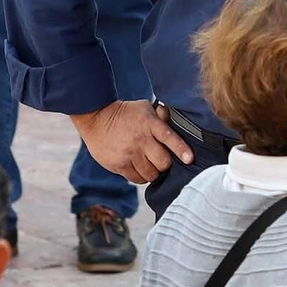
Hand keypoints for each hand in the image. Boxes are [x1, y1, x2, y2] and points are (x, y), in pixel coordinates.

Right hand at [71, 100, 192, 183]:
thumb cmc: (125, 113)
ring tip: (149, 162)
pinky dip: (141, 176)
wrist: (96, 118)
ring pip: (151, 174)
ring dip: (154, 171)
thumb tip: (174, 121)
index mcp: (149, 124)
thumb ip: (161, 116)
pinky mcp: (120, 165)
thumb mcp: (144, 107)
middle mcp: (140, 140)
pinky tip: (139, 166)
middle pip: (163, 162)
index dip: (181, 149)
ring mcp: (129, 154)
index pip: (169, 137)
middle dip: (165, 163)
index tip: (190, 159)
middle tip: (161, 159)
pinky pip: (137, 179)